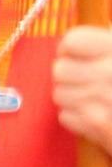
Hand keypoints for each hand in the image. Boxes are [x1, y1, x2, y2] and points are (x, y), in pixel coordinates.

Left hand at [53, 26, 111, 151]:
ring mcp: (104, 98)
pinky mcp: (99, 125)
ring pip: (59, 94)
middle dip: (70, 78)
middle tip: (87, 83)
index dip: (69, 49)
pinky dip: (78, 119)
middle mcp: (110, 71)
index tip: (75, 56)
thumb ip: (105, 44)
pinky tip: (98, 117)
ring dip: (74, 99)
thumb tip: (71, 42)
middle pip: (60, 69)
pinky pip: (66, 116)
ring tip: (96, 101)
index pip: (72, 41)